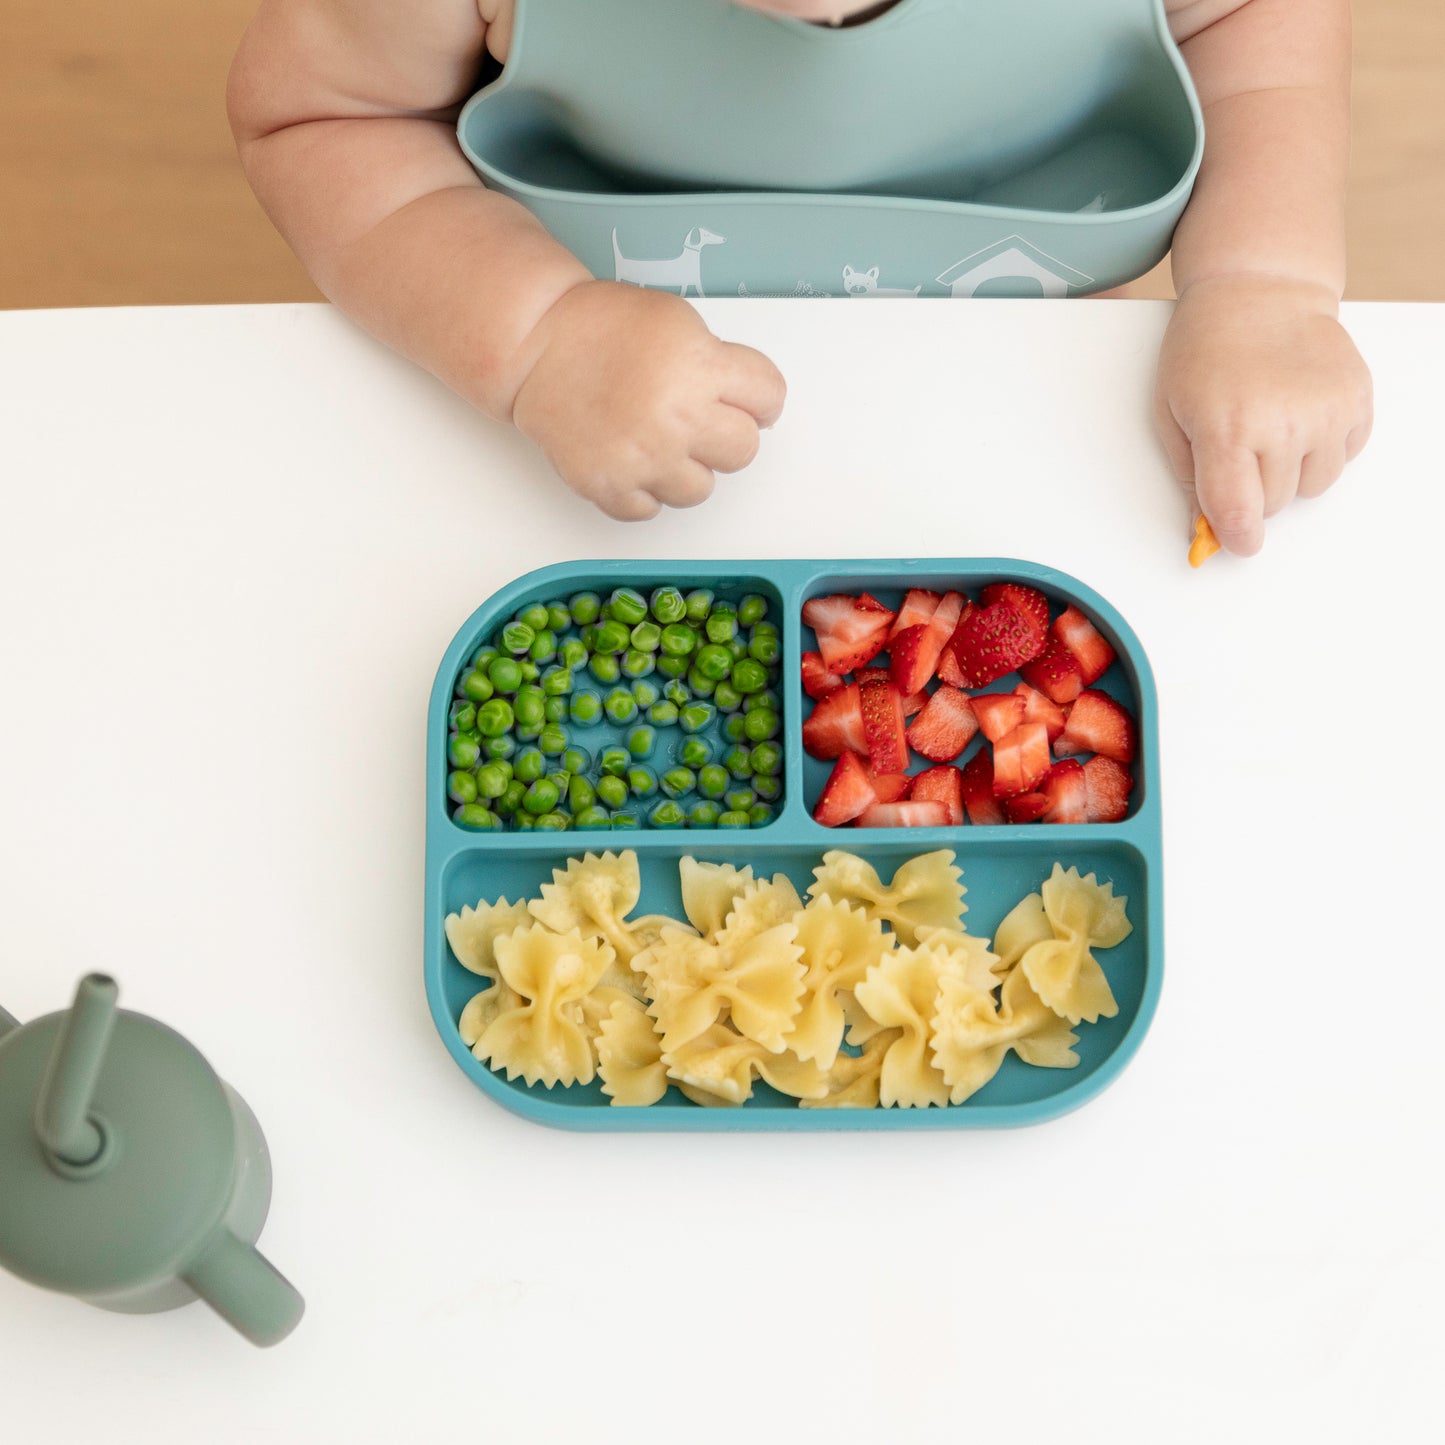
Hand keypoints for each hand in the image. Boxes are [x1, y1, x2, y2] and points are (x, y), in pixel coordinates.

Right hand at [509, 281, 785, 520]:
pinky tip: (632, 460)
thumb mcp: (679, 322)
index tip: (745, 401)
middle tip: (698, 421)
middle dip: (726, 435)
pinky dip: (644, 491)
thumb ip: (720, 363)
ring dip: (686, 469)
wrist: (535, 344)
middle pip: (743, 451)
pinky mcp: (608, 486)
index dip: (759, 398)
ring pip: (700, 490)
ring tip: (660, 442)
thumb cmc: (604, 328)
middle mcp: (677, 418)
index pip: (769, 398)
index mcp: (700, 368)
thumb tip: (754, 407)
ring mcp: (642, 458)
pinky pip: (650, 510)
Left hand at [1153, 276, 1372, 555]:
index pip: (1240, 513)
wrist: (1258, 292)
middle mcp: (1283, 423)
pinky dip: (1322, 447)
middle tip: (1239, 448)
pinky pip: (1344, 457)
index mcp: (1227, 428)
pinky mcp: (1357, 399)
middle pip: (1274, 505)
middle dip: (1254, 491)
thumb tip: (1206, 529)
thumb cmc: (1204, 351)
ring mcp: (1326, 410)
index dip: (1238, 537)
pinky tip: (1298, 413)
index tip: (1238, 541)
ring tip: (1269, 428)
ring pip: (1312, 486)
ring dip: (1290, 472)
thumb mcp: (1171, 413)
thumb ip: (1190, 478)